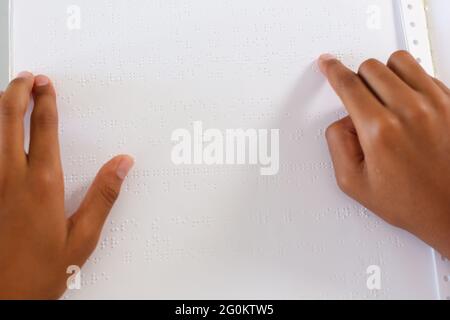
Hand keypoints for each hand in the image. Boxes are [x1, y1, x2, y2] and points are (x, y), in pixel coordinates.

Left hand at [0, 72, 133, 298]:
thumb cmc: (38, 272)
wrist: (1, 297)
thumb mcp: (83, 237)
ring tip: (8, 92)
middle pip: (8, 121)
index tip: (46, 85)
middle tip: (25, 77)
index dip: (45, 102)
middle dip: (16, 93)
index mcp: (41, 184)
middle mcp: (10, 179)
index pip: (43, 130)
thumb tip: (122, 165)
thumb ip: (104, 196)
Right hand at [320, 51, 449, 257]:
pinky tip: (408, 103)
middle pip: (372, 67)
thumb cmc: (413, 201)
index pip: (348, 85)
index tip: (328, 64)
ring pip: (401, 61)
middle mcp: (410, 111)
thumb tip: (342, 121)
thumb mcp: (354, 183)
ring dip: (386, 74)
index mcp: (380, 130)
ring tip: (386, 96)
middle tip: (360, 99)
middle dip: (359, 79)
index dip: (332, 70)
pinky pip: (426, 73)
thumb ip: (337, 145)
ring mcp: (437, 104)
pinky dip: (412, 81)